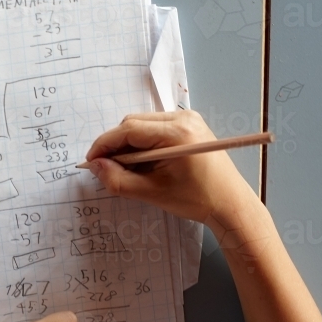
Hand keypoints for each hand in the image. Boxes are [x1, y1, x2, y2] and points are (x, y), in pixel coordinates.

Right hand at [85, 110, 256, 223]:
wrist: (230, 203)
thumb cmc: (196, 199)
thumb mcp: (151, 192)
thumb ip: (118, 179)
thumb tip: (95, 166)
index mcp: (176, 133)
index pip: (128, 130)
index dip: (104, 145)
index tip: (91, 161)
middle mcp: (183, 118)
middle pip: (134, 123)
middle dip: (116, 145)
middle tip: (108, 168)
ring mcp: (188, 118)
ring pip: (143, 123)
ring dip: (129, 144)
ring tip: (128, 168)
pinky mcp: (190, 124)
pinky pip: (156, 127)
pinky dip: (143, 142)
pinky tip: (144, 162)